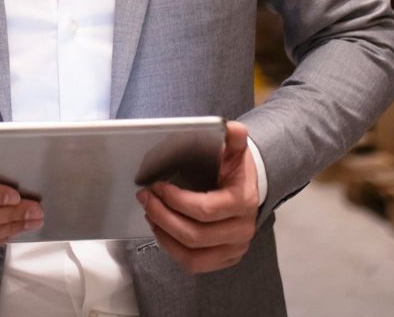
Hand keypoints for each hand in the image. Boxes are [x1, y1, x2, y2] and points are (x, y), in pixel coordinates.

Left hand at [137, 120, 258, 273]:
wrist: (248, 190)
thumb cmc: (234, 170)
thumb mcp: (235, 149)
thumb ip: (232, 137)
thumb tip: (231, 129)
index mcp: (243, 202)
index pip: (205, 210)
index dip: (176, 200)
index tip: (157, 187)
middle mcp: (241, 230)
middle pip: (195, 235)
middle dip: (163, 216)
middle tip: (146, 199)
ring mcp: (233, 249)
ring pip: (193, 256)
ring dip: (164, 236)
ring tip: (150, 215)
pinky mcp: (224, 259)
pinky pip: (194, 264)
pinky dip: (172, 250)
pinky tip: (161, 231)